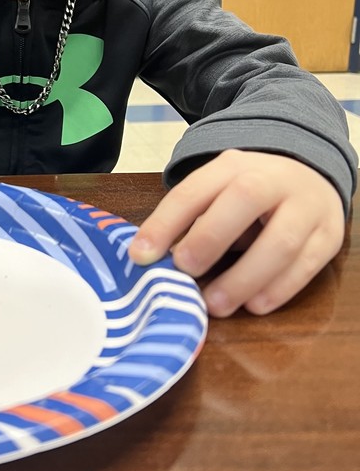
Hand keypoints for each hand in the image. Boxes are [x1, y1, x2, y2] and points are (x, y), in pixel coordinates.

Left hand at [128, 149, 344, 316]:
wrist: (311, 175)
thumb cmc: (249, 194)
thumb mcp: (217, 192)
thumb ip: (189, 219)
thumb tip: (151, 258)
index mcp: (233, 166)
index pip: (194, 189)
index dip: (165, 223)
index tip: (140, 256)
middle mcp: (273, 180)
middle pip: (245, 199)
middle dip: (209, 238)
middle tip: (184, 272)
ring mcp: (307, 207)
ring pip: (281, 240)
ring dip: (244, 277)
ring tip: (215, 304)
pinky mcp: (329, 236)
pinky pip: (306, 265)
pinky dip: (279, 289)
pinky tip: (253, 305)